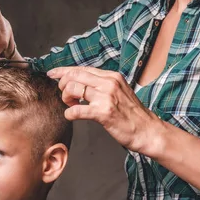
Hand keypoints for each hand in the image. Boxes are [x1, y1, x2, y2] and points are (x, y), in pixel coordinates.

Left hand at [47, 66, 163, 154]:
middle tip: (65, 97)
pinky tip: (73, 116)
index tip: (52, 73)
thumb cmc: (131, 115)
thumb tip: (79, 83)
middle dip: (62, 85)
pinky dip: (69, 114)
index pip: (81, 69)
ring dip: (66, 99)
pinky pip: (76, 110)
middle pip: (74, 75)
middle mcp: (108, 83)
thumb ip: (101, 85)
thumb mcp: (118, 92)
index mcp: (111, 76)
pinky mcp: (103, 113)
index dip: (63, 71)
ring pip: (72, 89)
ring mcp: (106, 97)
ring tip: (72, 106)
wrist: (147, 131)